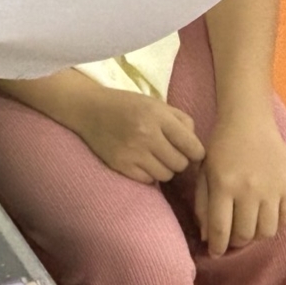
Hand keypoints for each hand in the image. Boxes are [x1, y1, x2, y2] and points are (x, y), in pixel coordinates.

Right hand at [72, 86, 206, 184]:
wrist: (89, 109)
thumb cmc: (127, 105)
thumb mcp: (156, 104)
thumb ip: (181, 121)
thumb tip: (197, 148)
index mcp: (158, 116)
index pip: (193, 146)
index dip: (196, 152)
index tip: (190, 150)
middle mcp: (146, 134)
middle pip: (181, 164)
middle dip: (179, 160)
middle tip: (169, 152)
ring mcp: (132, 152)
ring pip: (166, 175)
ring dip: (164, 169)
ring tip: (154, 157)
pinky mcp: (120, 165)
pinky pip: (148, 180)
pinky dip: (148, 174)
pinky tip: (141, 162)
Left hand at [194, 110, 285, 257]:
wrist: (249, 121)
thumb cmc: (221, 146)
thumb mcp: (204, 172)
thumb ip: (203, 204)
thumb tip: (206, 236)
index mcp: (224, 185)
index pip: (221, 229)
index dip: (217, 246)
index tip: (215, 252)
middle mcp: (249, 190)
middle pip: (244, 234)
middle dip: (235, 242)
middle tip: (231, 238)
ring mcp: (272, 189)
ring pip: (267, 231)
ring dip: (256, 236)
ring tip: (249, 228)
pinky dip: (277, 224)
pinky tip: (266, 217)